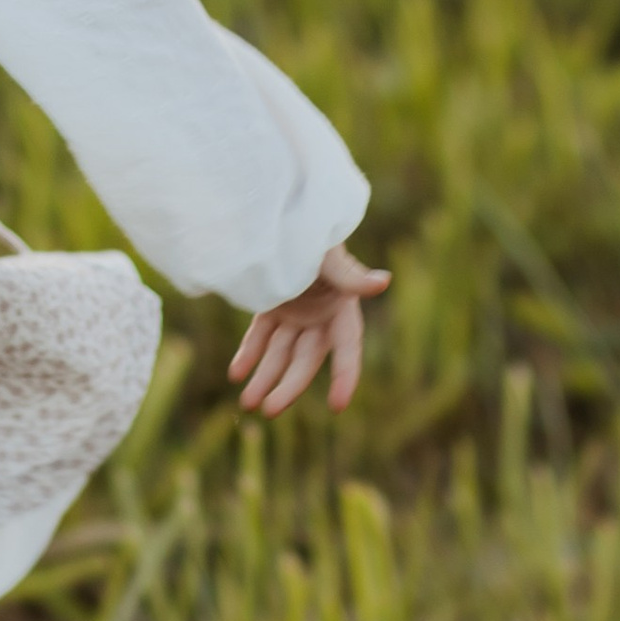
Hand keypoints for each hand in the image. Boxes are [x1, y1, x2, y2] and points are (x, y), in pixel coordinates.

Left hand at [228, 242, 391, 419]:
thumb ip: (350, 274)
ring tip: (246, 403)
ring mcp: (296, 312)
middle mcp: (321, 315)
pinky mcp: (273, 305)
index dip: (344, 376)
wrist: (283, 209)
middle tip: (268, 411)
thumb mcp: (330, 255)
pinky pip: (260, 336)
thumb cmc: (314, 231)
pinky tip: (235, 374)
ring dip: (264, 377)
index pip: (347, 348)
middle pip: (306, 359)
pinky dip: (248, 354)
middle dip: (288, 386)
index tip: (337, 406)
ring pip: (280, 353)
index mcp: (342, 305)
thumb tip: (384, 281)